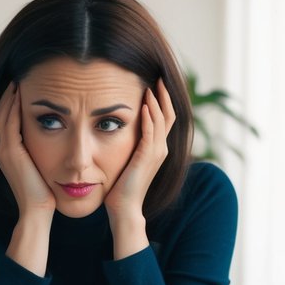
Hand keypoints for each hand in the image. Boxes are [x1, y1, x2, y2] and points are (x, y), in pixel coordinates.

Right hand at [0, 83, 54, 217]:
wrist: (38, 211)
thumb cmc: (45, 193)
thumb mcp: (42, 167)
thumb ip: (42, 152)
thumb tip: (57, 141)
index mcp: (7, 152)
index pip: (6, 119)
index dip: (12, 101)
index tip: (24, 85)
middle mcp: (1, 148)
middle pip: (0, 112)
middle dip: (9, 93)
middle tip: (20, 75)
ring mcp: (3, 149)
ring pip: (2, 113)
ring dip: (10, 95)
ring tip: (20, 78)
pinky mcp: (10, 151)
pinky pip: (9, 121)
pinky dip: (14, 105)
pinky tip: (23, 92)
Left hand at [104, 77, 175, 224]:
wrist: (123, 208)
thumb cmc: (120, 187)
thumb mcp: (126, 159)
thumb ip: (128, 145)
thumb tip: (116, 129)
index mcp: (157, 148)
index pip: (165, 117)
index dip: (162, 100)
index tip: (155, 82)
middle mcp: (161, 149)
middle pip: (169, 114)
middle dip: (164, 95)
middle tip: (158, 76)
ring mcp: (156, 154)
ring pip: (162, 120)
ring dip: (156, 102)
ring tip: (151, 85)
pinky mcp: (146, 158)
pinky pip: (150, 133)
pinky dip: (149, 118)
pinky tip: (144, 105)